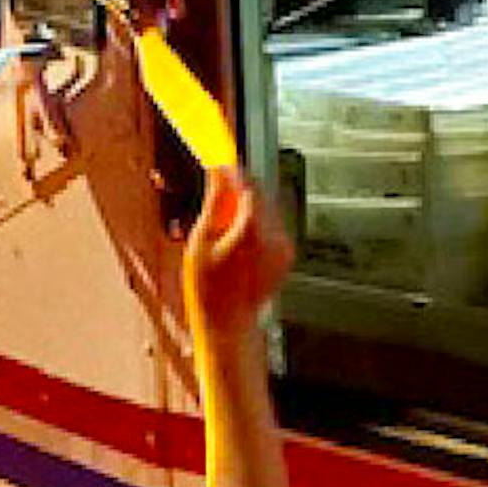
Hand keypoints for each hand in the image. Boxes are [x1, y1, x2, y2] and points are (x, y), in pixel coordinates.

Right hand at [184, 168, 293, 338]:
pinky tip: (237, 242)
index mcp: (252, 229)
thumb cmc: (209, 289)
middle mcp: (274, 236)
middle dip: (241, 190)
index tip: (221, 163)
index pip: (249, 185)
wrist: (227, 323)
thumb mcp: (201, 239)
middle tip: (219, 190)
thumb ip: (214, 202)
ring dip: (248, 207)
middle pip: (261, 195)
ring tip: (224, 227)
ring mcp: (284, 247)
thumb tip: (218, 174)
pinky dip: (256, 224)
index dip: (234, 172)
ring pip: (268, 209)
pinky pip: (272, 227)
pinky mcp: (286, 255)